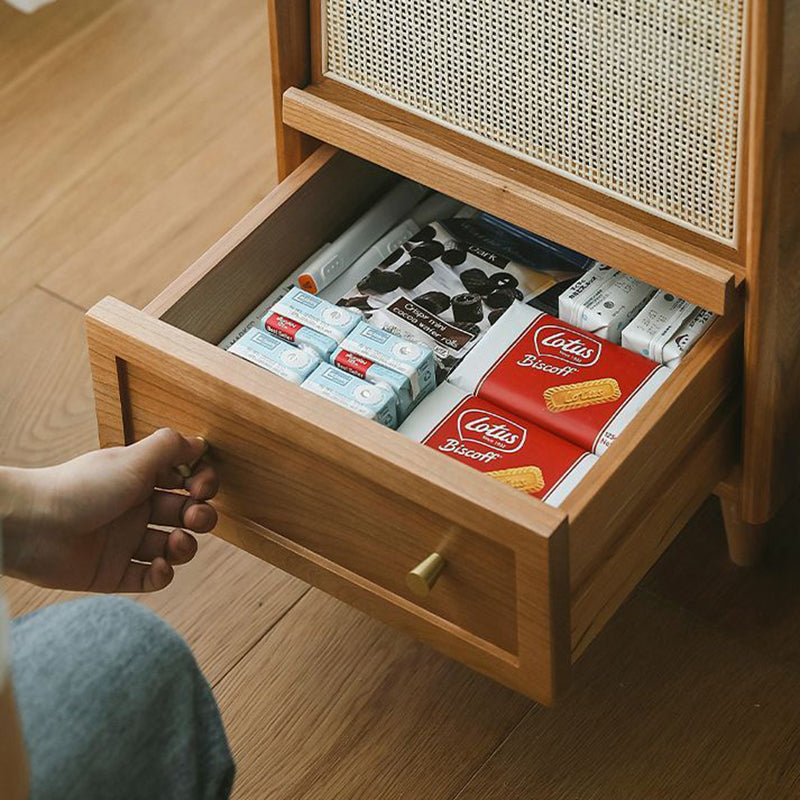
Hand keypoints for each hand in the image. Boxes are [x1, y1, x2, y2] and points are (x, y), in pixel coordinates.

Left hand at [0, 429, 217, 592]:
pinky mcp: (114, 572)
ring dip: (185, 546)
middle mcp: (135, 509)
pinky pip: (150, 578)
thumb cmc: (80, 487)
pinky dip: (163, 575)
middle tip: (194, 517)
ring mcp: (126, 542)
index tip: (200, 487)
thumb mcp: (132, 459)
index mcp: (140, 479)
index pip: (185, 480)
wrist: (31, 526)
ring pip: (172, 547)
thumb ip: (170, 447)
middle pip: (184, 514)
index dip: (201, 484)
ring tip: (175, 544)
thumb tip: (200, 443)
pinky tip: (159, 566)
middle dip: (199, 516)